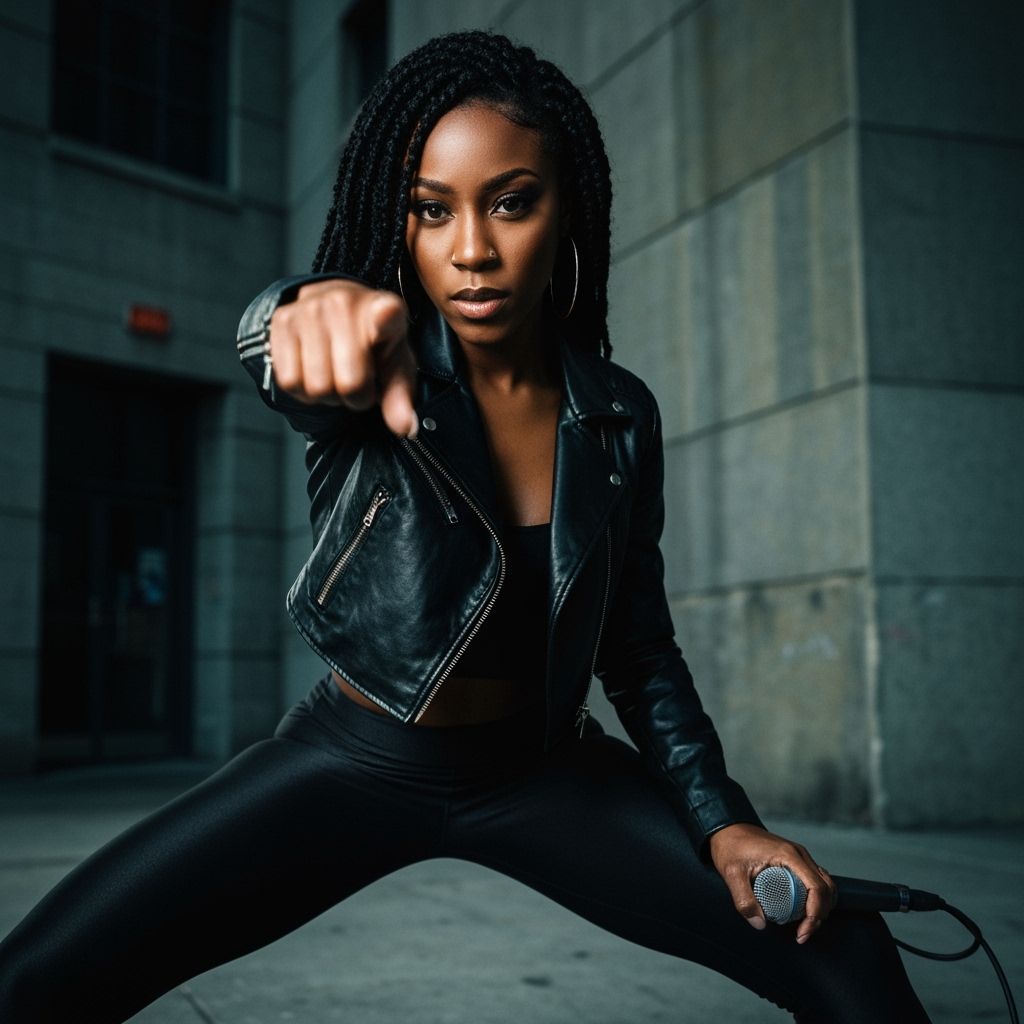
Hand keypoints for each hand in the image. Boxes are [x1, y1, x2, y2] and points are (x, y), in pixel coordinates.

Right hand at [268, 278, 418, 438]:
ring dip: (328, 395)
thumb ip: (400, 397)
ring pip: (316, 387)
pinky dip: (303, 390)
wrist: (337, 309)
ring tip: (336, 374)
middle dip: (356, 397)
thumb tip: (405, 429)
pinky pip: (290, 381)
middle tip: (359, 381)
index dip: (385, 317)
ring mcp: (309, 308)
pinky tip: (314, 372)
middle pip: (349, 384)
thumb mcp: (395, 366)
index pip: (385, 313)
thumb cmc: (373, 343)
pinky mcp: (282, 320)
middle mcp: (344, 302)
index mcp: (386, 309)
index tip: (386, 312)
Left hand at [708, 822, 835, 943]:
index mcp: (788, 855)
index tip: (802, 933)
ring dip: (821, 907)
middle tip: (802, 934)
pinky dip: (817, 898)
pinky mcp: (796, 860)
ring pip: (826, 885)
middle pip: (826, 888)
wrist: (727, 828)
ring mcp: (799, 856)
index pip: (817, 888)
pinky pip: (816, 880)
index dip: (815, 915)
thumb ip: (743, 900)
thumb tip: (760, 924)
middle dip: (819, 915)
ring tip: (804, 926)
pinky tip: (804, 912)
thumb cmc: (730, 847)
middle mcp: (799, 854)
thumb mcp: (732, 873)